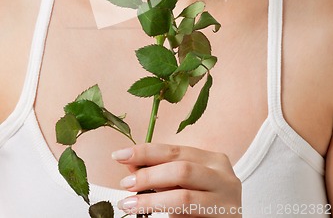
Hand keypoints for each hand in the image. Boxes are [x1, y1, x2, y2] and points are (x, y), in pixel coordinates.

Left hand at [112, 143, 241, 216]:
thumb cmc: (202, 209)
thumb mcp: (180, 188)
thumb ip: (161, 175)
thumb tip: (131, 165)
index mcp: (213, 160)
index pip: (175, 150)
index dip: (146, 152)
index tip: (120, 155)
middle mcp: (224, 175)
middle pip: (180, 168)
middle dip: (148, 175)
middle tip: (125, 183)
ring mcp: (227, 198)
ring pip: (183, 195)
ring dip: (151, 199)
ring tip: (129, 203)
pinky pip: (189, 214)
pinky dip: (164, 212)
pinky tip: (148, 214)